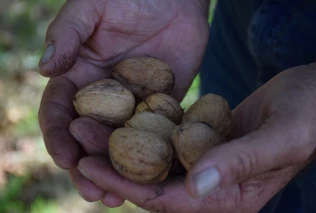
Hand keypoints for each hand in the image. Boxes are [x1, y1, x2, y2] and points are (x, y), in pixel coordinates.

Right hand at [38, 0, 209, 205]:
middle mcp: (104, 96)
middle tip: (93, 192)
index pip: (60, 113)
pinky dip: (154, 154)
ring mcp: (134, 104)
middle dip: (87, 166)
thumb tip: (44, 69)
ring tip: (118, 197)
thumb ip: (68, 34)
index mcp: (80, 77)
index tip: (66, 159)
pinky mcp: (163, 105)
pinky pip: (157, 132)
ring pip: (121, 143)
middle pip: (89, 137)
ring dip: (118, 170)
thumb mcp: (92, 7)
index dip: (59, 137)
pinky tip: (156, 174)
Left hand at [76, 63, 315, 211]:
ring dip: (122, 143)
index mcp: (230, 197)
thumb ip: (241, 163)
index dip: (127, 185)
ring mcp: (206, 161)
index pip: (167, 199)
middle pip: (152, 179)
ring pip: (154, 157)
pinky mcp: (203, 139)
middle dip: (113, 163)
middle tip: (78, 141)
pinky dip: (143, 129)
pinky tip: (121, 115)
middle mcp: (212, 185)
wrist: (314, 97)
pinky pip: (167, 137)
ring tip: (89, 125)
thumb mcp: (282, 138)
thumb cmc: (308, 117)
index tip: (89, 166)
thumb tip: (197, 185)